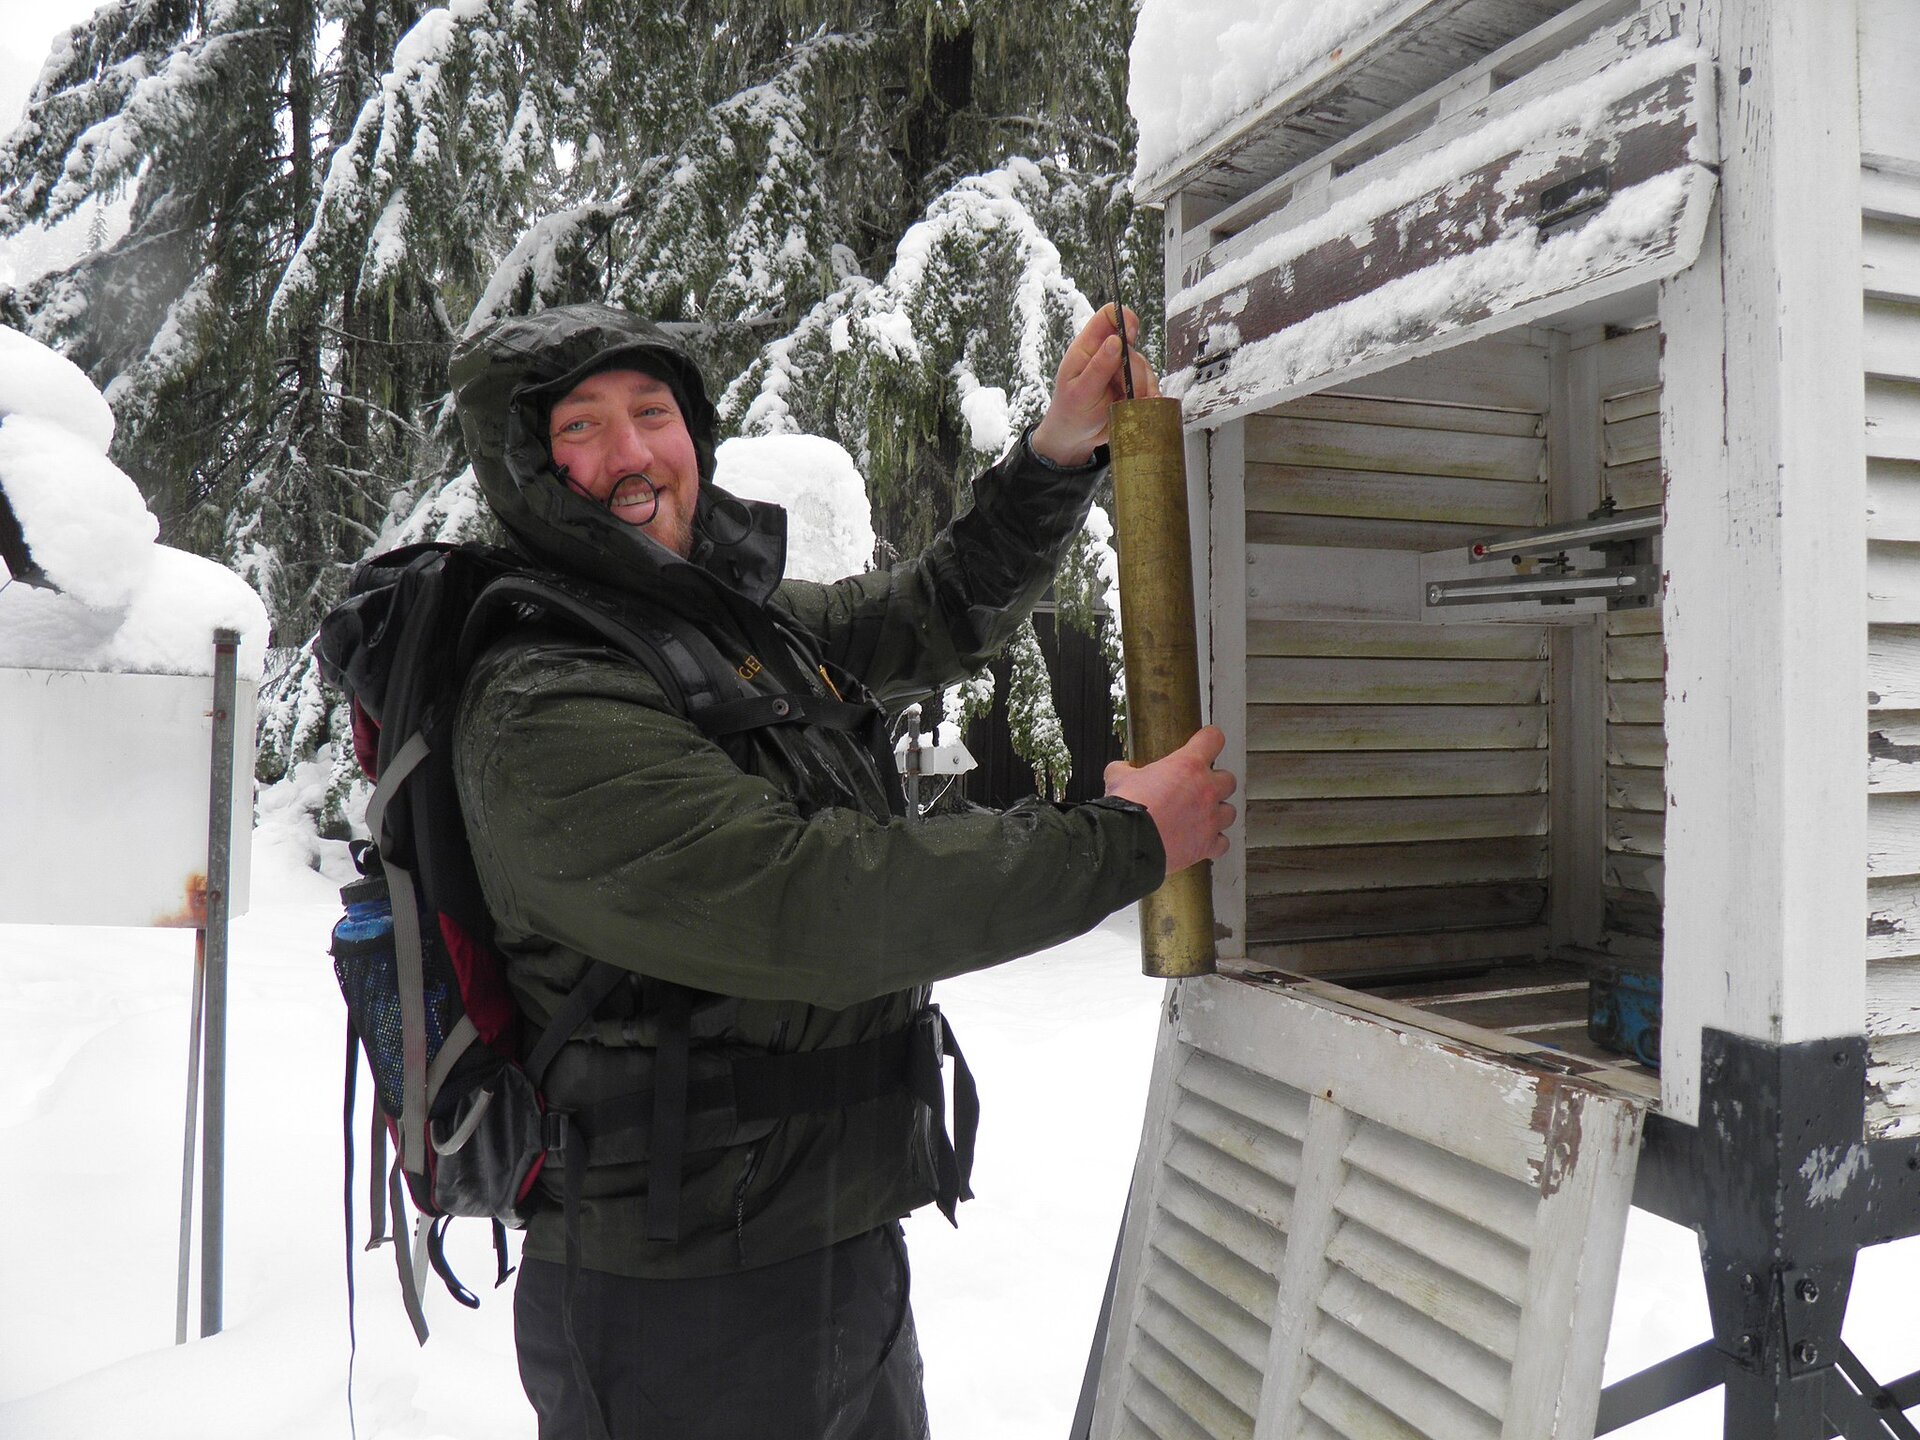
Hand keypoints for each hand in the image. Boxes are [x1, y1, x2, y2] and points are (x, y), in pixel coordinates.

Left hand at [1029, 304, 1160, 467]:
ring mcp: (1120, 369)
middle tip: (1127, 394)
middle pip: (1132, 348)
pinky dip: (1149, 394)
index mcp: (1087, 348)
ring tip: (1132, 405)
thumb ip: (1098, 367)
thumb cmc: (1071, 413)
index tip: (1131, 338)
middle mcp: (1105, 353)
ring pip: (1143, 366)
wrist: (1076, 438)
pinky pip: (1149, 382)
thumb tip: (1116, 341)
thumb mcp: (1081, 392)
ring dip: (1143, 386)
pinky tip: (1144, 405)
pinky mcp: (1131, 384)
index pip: (1108, 316)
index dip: (1123, 319)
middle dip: (1134, 372)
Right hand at [1103, 725, 1235, 875]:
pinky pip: (1222, 843)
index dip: (1209, 739)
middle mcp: (1206, 790)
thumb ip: (1125, 770)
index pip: (1213, 739)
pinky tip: (1202, 841)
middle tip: (1199, 789)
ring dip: (1218, 813)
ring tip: (1202, 817)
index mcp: (1188, 766)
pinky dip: (1214, 842)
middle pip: (1229, 780)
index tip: (1207, 742)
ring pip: (1229, 812)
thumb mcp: (1118, 778)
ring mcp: (1210, 819)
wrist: (1127, 844)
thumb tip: (1121, 769)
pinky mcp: (1207, 845)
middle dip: (1216, 784)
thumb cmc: (1126, 810)